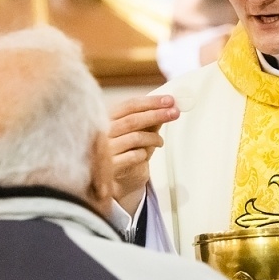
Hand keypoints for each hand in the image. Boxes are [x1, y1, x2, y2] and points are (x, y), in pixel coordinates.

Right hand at [108, 94, 178, 213]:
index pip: (130, 105)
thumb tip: (170, 106)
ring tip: (160, 142)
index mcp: (108, 117)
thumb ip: (150, 120)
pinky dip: (143, 155)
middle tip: (174, 113)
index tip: (170, 100)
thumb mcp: (138, 132)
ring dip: (153, 138)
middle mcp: (104, 131)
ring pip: (135, 137)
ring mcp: (105, 148)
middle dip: (157, 115)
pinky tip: (144, 156)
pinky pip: (133, 156)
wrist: (116, 179)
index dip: (151, 102)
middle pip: (133, 120)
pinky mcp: (111, 165)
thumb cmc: (127, 151)